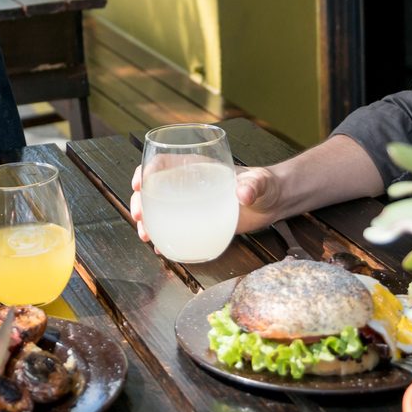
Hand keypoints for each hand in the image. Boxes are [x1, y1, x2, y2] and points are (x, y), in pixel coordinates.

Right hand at [130, 162, 288, 247]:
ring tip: (145, 236)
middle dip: (140, 201)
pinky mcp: (200, 223)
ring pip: (160, 210)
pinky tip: (160, 249)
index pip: (163, 162)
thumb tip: (243, 194)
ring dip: (147, 222)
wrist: (273, 203)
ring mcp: (193, 205)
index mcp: (198, 167)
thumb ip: (252, 186)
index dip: (146, 170)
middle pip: (155, 188)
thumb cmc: (265, 184)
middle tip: (138, 217)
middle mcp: (189, 185)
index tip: (139, 185)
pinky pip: (176, 229)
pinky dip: (165, 238)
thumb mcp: (259, 183)